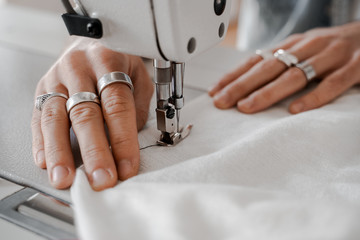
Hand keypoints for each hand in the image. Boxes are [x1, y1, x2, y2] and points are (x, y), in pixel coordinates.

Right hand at [31, 37, 153, 190]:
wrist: (88, 42)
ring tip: (65, 178)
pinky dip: (41, 142)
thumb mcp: (138, 76)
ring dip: (60, 152)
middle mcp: (79, 69)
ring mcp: (56, 79)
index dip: (123, 140)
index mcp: (109, 62)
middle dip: (94, 151)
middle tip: (100, 178)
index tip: (127, 167)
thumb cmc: (116, 62)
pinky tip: (46, 162)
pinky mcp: (41, 90)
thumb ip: (137, 108)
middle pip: (86, 114)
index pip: (117, 106)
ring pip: (56, 118)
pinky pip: (37, 118)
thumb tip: (129, 144)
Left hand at [209, 21, 359, 113]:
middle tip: (222, 102)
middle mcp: (307, 48)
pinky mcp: (355, 66)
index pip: (256, 60)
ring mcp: (331, 56)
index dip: (234, 76)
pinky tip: (296, 110)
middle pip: (269, 68)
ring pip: (295, 75)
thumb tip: (246, 85)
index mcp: (292, 45)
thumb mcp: (301, 51)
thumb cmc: (330, 49)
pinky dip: (314, 97)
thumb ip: (279, 65)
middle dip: (242, 86)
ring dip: (268, 92)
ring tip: (247, 107)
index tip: (215, 92)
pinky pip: (333, 83)